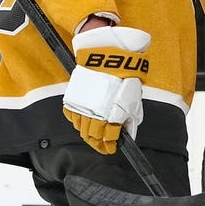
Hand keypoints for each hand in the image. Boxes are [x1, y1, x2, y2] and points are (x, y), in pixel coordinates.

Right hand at [62, 26, 150, 154]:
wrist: (107, 57)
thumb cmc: (123, 76)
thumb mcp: (133, 99)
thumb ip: (130, 118)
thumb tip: (129, 132)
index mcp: (112, 115)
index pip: (109, 139)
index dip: (110, 146)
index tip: (112, 148)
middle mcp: (95, 114)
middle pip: (93, 137)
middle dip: (98, 144)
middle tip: (102, 146)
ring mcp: (82, 106)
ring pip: (81, 129)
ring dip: (87, 135)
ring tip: (92, 136)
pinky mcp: (73, 97)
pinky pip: (71, 116)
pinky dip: (76, 121)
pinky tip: (82, 121)